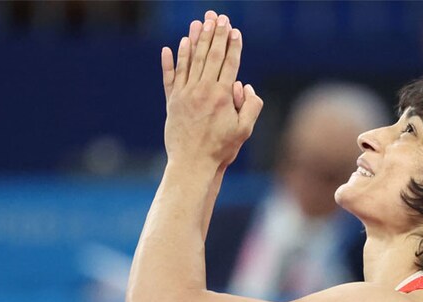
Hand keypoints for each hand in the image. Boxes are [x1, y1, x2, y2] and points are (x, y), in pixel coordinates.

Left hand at [160, 11, 262, 168]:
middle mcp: (202, 90)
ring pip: (191, 61)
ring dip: (195, 40)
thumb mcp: (245, 130)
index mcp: (222, 96)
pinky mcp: (172, 102)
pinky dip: (171, 61)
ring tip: (198, 23)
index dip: (233, 45)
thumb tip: (245, 85)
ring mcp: (185, 94)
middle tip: (218, 17)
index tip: (234, 30)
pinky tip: (171, 47)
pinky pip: (171, 77)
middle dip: (215, 34)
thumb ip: (251, 105)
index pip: (229, 63)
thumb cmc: (221, 149)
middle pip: (210, 56)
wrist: (192, 164)